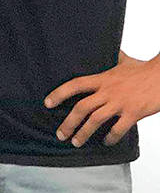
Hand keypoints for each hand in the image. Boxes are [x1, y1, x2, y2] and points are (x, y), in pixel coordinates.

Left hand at [45, 52, 159, 146]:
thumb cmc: (145, 69)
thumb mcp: (124, 60)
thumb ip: (112, 58)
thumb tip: (108, 50)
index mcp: (102, 78)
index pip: (75, 85)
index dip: (59, 94)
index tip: (47, 103)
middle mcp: (108, 91)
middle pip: (81, 107)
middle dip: (68, 123)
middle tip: (60, 134)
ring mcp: (120, 103)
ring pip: (95, 120)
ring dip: (84, 133)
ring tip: (76, 142)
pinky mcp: (134, 113)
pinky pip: (118, 129)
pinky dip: (110, 137)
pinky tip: (106, 142)